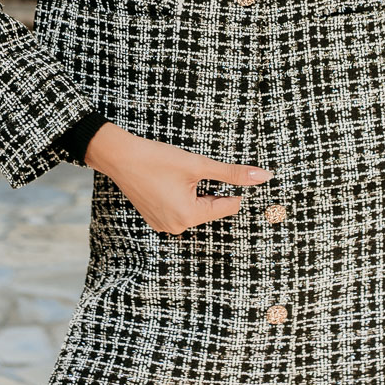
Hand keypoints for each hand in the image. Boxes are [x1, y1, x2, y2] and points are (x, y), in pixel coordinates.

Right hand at [84, 122, 273, 234]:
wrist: (120, 157)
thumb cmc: (157, 159)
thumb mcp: (199, 164)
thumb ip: (233, 173)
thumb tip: (264, 177)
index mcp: (189, 216)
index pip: (228, 207)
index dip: (231, 187)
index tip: (222, 172)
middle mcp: (177, 227)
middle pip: (211, 208)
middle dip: (211, 190)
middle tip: (194, 172)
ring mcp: (164, 225)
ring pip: (195, 209)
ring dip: (196, 193)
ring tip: (179, 175)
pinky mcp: (155, 218)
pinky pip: (179, 210)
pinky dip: (182, 197)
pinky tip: (171, 181)